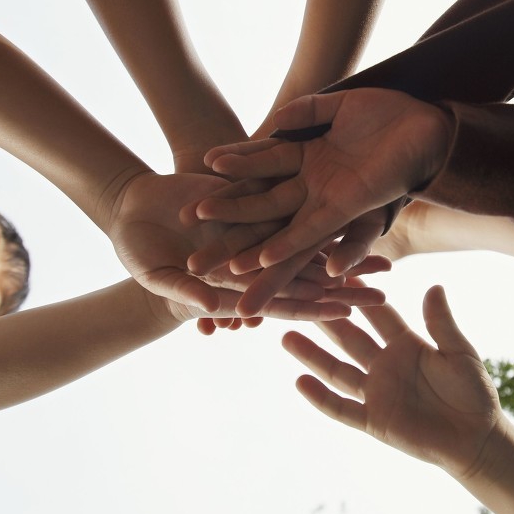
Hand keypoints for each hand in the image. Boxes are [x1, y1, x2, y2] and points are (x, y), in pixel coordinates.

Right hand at [110, 171, 377, 320]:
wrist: (127, 206)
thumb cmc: (133, 247)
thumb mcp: (154, 272)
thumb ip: (183, 291)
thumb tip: (211, 309)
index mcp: (236, 284)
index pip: (283, 300)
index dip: (314, 306)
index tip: (348, 312)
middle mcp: (255, 259)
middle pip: (309, 274)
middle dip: (345, 283)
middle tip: (385, 290)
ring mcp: (258, 230)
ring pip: (310, 240)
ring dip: (344, 248)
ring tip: (384, 253)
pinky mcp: (254, 200)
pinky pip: (293, 204)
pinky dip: (319, 206)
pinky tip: (351, 206)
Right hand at [192, 86, 451, 271]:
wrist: (430, 121)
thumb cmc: (386, 113)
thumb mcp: (335, 106)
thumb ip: (303, 112)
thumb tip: (274, 122)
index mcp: (303, 164)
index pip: (254, 181)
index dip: (225, 193)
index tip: (188, 207)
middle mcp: (312, 189)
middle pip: (261, 220)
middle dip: (230, 242)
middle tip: (194, 264)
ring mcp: (330, 201)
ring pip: (286, 236)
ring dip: (260, 258)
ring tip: (229, 280)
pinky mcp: (352, 207)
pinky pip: (320, 231)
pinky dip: (299, 246)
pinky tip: (274, 262)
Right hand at [283, 287, 501, 478]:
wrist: (476, 439)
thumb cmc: (474, 393)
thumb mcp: (459, 353)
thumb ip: (441, 323)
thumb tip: (434, 286)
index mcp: (407, 344)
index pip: (377, 314)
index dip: (359, 295)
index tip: (337, 273)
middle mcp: (386, 365)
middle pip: (350, 338)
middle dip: (326, 319)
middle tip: (300, 297)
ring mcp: (377, 393)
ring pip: (338, 370)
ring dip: (312, 355)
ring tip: (286, 335)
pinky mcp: (374, 420)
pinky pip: (342, 408)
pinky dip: (320, 397)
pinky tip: (299, 381)